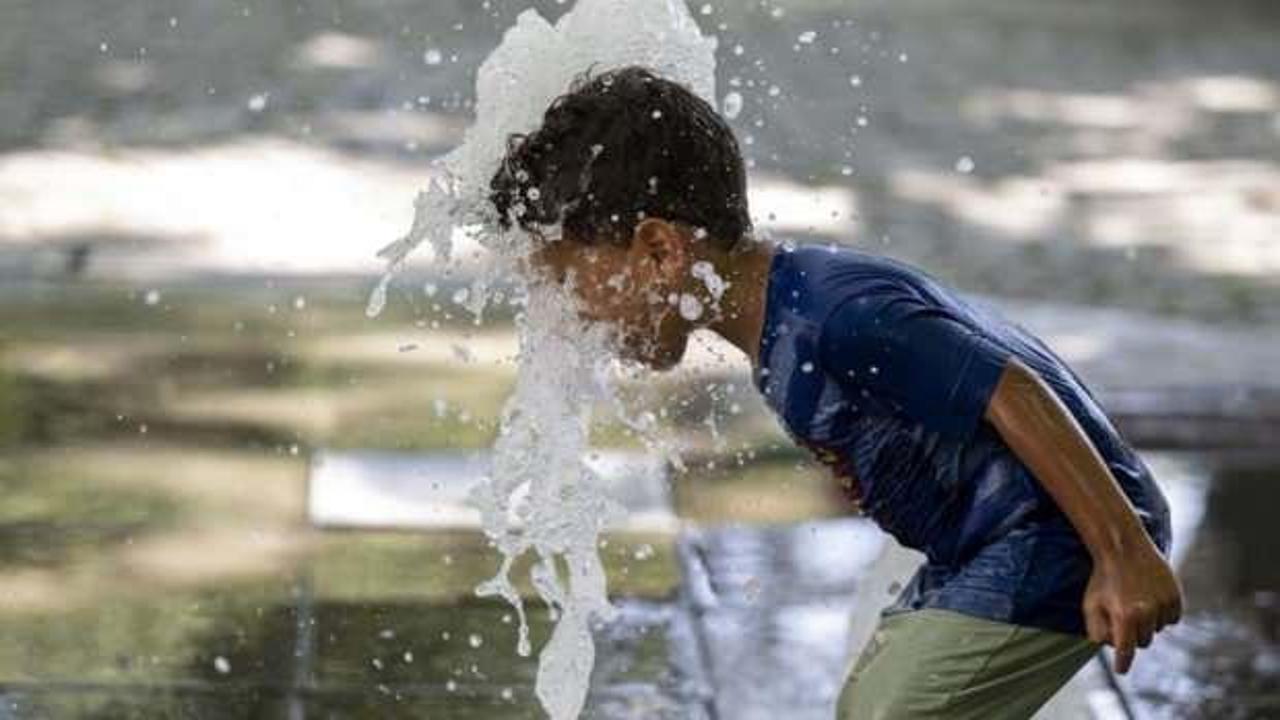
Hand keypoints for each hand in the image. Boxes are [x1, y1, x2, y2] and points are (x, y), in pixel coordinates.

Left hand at [1083, 546, 1182, 673]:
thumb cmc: (1103, 578)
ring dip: (1149, 623)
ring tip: (1136, 600)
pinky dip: (1163, 613)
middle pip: (1143, 642)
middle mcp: (1146, 612)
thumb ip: (1096, 631)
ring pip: (1159, 630)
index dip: (1123, 663)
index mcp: (1123, 616)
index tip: (1121, 670)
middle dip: (1133, 635)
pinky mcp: (1175, 597)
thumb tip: (1109, 648)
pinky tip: (1150, 597)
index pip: (1125, 651)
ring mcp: (1163, 604)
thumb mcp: (1090, 604)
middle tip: (1124, 615)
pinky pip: (1172, 618)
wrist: (1123, 548)